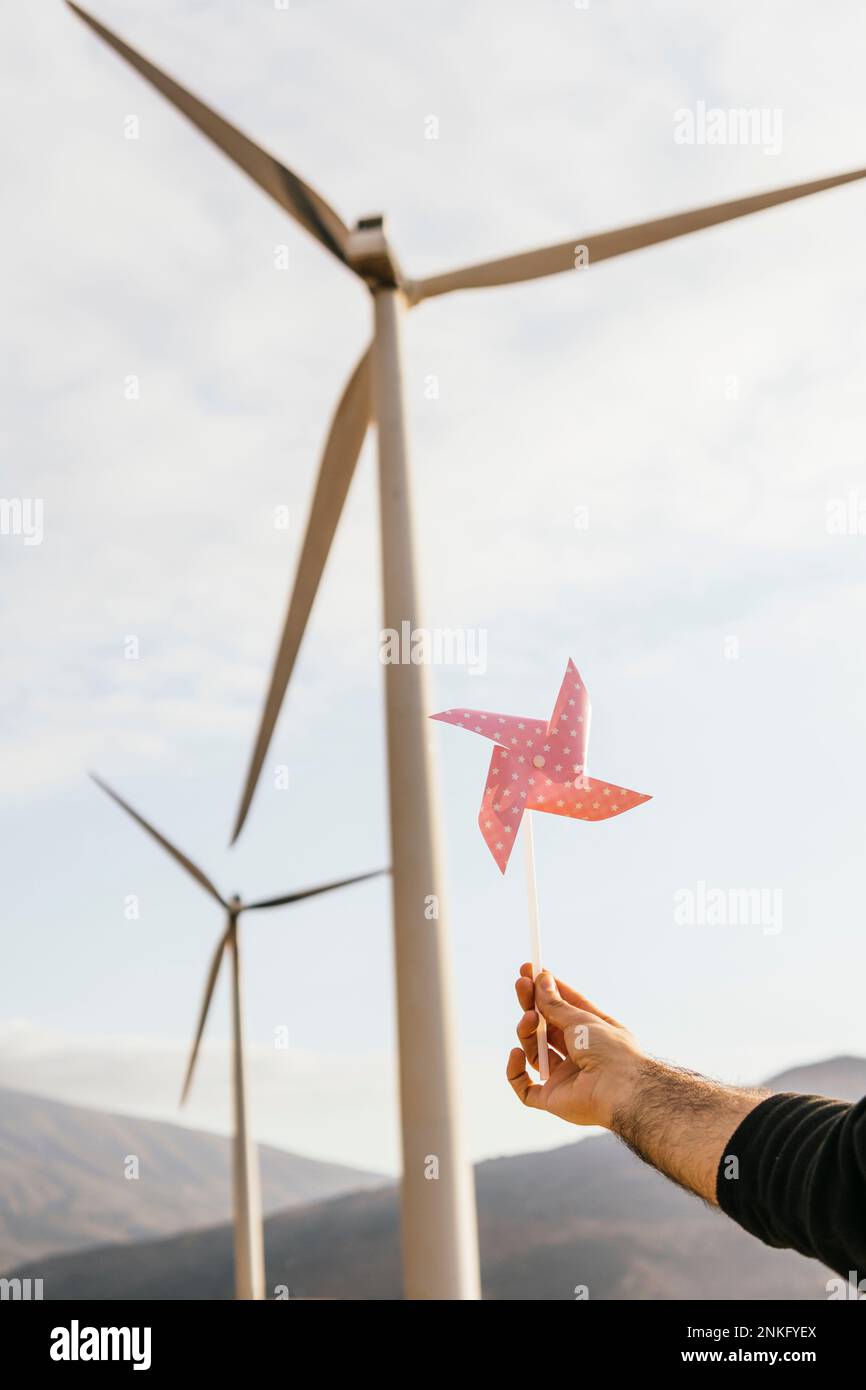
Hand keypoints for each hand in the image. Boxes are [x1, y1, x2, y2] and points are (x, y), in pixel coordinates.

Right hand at [506, 964, 644, 1129]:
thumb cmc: (610, 1051)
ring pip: (533, 1052)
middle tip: (521, 983)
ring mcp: (564, 1077)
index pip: (565, 1007)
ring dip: (526, 1031)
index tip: (531, 970)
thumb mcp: (582, 1019)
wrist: (620, 1090)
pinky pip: (524, 1087)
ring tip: (529, 1018)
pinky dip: (515, 1071)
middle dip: (532, 1004)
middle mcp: (578, 1054)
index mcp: (593, 1033)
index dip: (548, 989)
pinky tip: (516, 1053)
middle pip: (546, 1027)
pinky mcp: (551, 1098)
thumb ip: (556, 1004)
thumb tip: (541, 980)